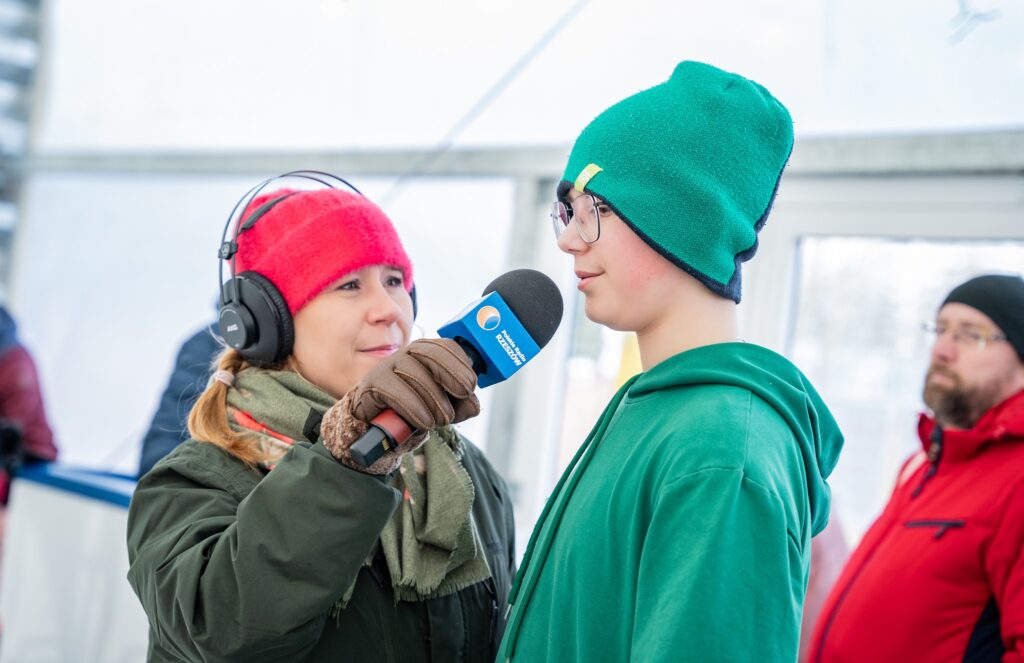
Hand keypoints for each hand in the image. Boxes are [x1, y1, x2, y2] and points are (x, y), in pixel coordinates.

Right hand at [320, 338, 479, 473]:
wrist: (379, 429)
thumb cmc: (415, 412)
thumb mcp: (444, 409)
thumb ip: (461, 406)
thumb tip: (473, 405)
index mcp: (428, 354)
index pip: (446, 347)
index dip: (461, 366)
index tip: (468, 390)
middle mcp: (408, 353)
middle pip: (430, 354)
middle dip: (449, 379)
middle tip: (454, 408)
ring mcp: (388, 366)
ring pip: (414, 372)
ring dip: (433, 401)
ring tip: (439, 421)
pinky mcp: (372, 383)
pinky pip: (393, 389)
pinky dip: (413, 407)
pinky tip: (423, 422)